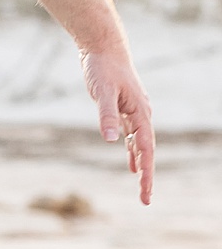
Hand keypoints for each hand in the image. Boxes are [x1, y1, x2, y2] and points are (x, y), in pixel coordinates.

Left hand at [81, 43, 154, 204]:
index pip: (146, 149)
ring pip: (140, 145)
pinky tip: (131, 164)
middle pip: (147, 150)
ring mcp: (134, 113)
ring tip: (142, 187)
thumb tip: (111, 140)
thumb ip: (106, 116)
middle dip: (147, 175)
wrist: (103, 49)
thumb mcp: (101, 92)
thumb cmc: (103, 69)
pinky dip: (132, 151)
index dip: (146, 172)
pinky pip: (131, 137)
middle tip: (146, 199)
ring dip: (141, 165)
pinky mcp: (124, 110)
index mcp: (140, 113)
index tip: (145, 192)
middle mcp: (142, 115)